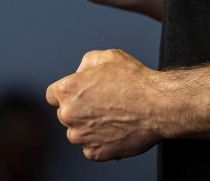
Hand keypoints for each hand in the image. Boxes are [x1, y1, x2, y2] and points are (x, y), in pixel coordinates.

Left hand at [45, 49, 164, 161]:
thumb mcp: (107, 56)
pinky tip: (114, 131)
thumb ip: (86, 62)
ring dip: (88, 128)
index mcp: (68, 90)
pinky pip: (90, 149)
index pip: (52, 95)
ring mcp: (82, 136)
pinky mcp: (96, 152)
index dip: (66, 93)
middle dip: (78, 110)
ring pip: (76, 133)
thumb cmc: (135, 81)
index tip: (77, 96)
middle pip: (65, 114)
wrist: (157, 105)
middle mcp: (70, 114)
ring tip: (110, 118)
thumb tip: (80, 73)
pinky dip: (100, 143)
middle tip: (101, 105)